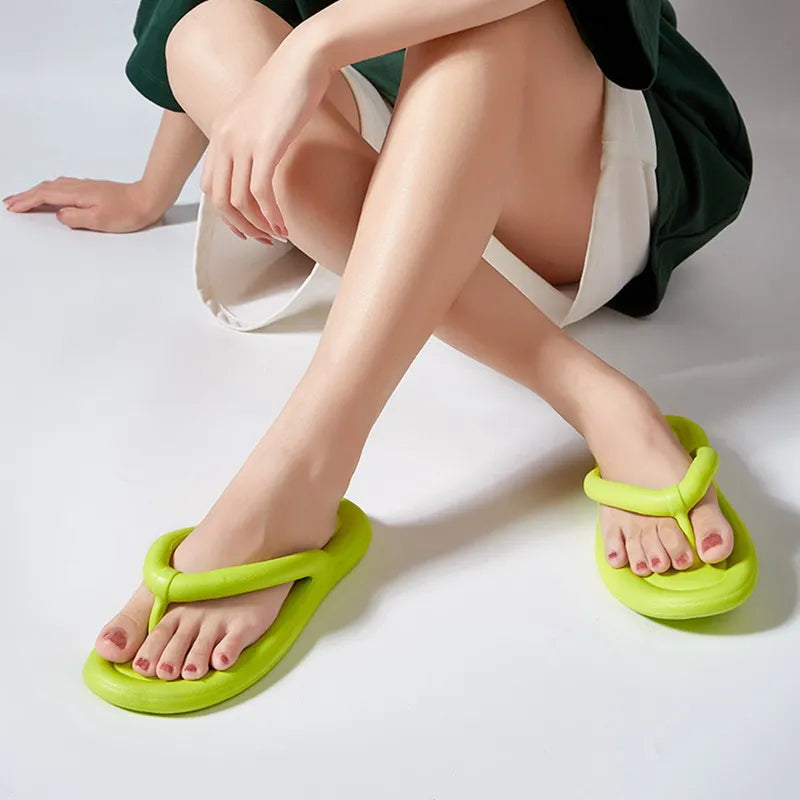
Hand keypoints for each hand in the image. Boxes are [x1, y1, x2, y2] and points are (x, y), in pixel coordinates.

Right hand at [3, 177, 165, 232]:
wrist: (148, 199)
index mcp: (77, 194)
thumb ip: (76, 218)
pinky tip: (53, 193)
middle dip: (26, 196)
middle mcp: (79, 187)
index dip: (27, 202)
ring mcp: (86, 186)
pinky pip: (64, 186)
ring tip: (26, 199)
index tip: (13, 207)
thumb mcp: (100, 221)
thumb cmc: (128, 212)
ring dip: (37, 192)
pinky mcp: (93, 189)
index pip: (45, 196)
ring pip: (54, 186)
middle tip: (10, 203)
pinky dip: (51, 190)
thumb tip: (60, 215)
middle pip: (45, 189)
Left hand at [201, 31, 332, 240]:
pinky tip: (284, 225)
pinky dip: (271, 215)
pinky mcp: (265, 147)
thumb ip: (253, 142)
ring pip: (239, 201)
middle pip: (220, 200)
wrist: (303, 62)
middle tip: (262, 239)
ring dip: (259, 225)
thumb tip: (263, 168)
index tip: (246, 227)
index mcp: (220, 134)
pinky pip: (260, 193)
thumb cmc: (289, 88)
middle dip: (241, 227)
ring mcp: (242, 143)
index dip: (226, 215)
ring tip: (277, 235)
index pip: (210, 187)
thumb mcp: (261, 118)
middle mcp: (224, 140)